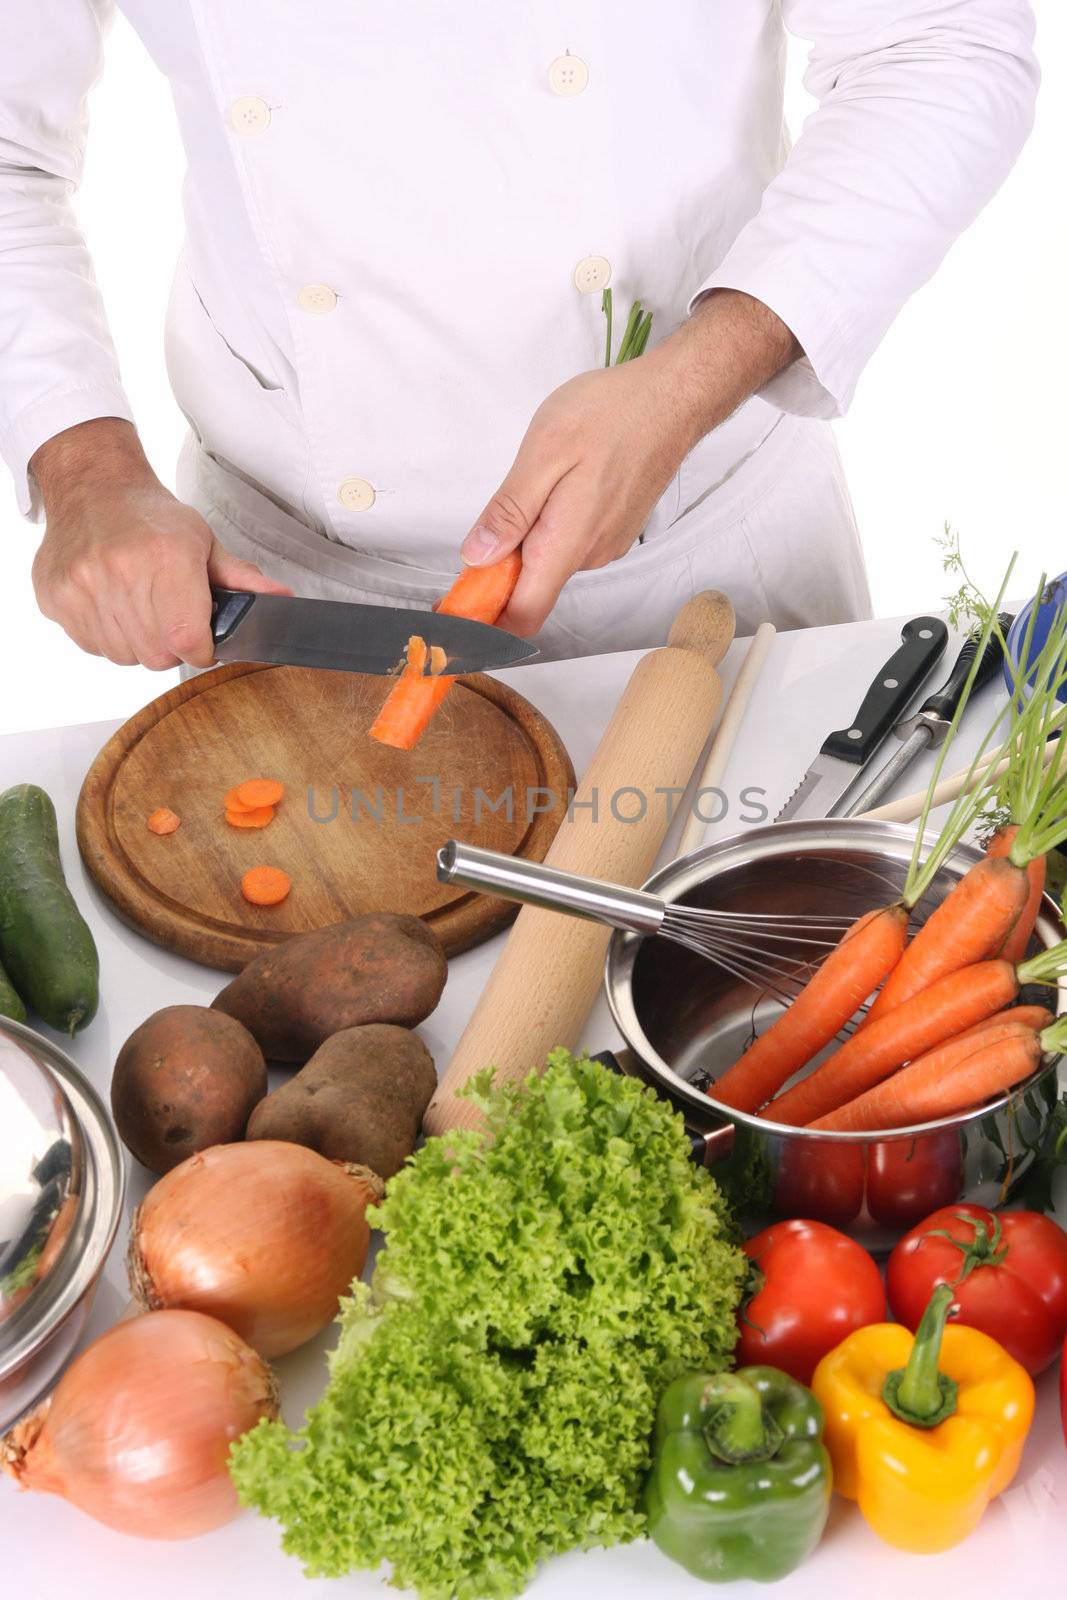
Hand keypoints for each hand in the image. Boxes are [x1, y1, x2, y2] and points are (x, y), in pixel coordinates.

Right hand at [30, 419, 290, 668]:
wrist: (92, 485)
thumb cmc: (151, 516)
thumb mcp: (203, 540)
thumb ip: (241, 578)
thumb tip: (281, 599)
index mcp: (167, 558)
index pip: (188, 641)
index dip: (201, 650)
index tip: (202, 642)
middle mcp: (121, 572)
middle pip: (157, 656)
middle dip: (171, 646)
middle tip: (170, 616)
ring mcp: (83, 585)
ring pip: (124, 656)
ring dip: (138, 642)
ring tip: (140, 606)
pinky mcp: (56, 596)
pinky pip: (91, 645)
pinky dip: (107, 635)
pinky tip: (113, 604)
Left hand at [461, 290, 798, 635]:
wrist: (674, 397)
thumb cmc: (613, 414)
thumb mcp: (544, 452)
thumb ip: (509, 511)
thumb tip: (477, 555)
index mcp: (567, 543)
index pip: (522, 615)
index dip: (485, 622)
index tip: (455, 609)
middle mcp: (589, 554)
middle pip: (530, 590)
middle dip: (498, 571)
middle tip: (483, 529)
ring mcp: (605, 544)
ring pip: (549, 562)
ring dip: (526, 541)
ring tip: (533, 484)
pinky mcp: (613, 529)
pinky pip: (569, 543)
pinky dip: (549, 527)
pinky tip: (556, 485)